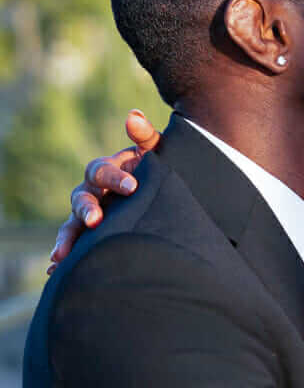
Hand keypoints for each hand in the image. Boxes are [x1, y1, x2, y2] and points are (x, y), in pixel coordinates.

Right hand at [48, 111, 161, 269]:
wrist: (164, 190)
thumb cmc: (157, 168)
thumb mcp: (156, 151)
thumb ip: (146, 136)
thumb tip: (133, 116)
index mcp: (107, 170)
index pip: (103, 171)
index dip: (115, 178)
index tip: (132, 187)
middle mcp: (94, 192)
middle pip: (82, 198)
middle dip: (86, 210)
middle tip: (95, 221)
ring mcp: (91, 214)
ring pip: (72, 224)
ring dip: (66, 238)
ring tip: (61, 255)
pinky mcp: (93, 234)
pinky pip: (75, 245)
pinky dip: (66, 257)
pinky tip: (55, 271)